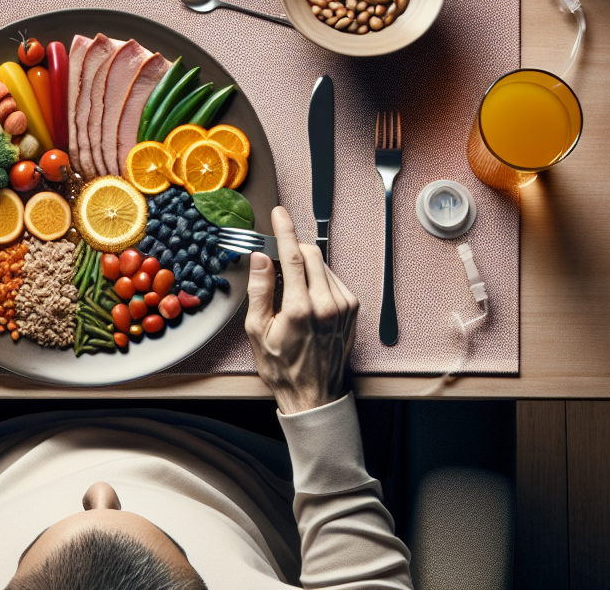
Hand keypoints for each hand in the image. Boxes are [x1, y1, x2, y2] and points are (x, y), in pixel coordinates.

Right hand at [245, 206, 358, 414]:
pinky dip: (317, 276)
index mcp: (301, 308)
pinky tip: (305, 293)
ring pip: (322, 264)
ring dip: (304, 263)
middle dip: (293, 246)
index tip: (279, 214)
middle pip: (310, 254)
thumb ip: (259, 289)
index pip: (293, 256)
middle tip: (276, 255)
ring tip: (289, 285)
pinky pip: (332, 278)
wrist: (314, 395)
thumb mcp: (257, 331)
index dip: (285, 230)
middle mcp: (327, 304)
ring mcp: (343, 306)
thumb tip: (260, 257)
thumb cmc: (282, 367)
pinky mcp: (352, 309)